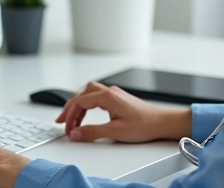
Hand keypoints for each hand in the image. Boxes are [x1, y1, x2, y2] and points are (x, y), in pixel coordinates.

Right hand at [56, 81, 191, 142]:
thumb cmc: (144, 125)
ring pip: (88, 94)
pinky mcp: (118, 99)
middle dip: (70, 108)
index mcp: (108, 96)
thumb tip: (75, 133)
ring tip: (71, 120)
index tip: (66, 128)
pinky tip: (86, 115)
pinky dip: (87, 105)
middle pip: (82, 94)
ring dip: (78, 105)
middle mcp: (110, 92)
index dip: (70, 115)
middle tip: (61, 121)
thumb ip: (92, 132)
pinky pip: (96, 97)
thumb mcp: (115, 131)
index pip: (80, 102)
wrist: (162, 122)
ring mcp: (114, 94)